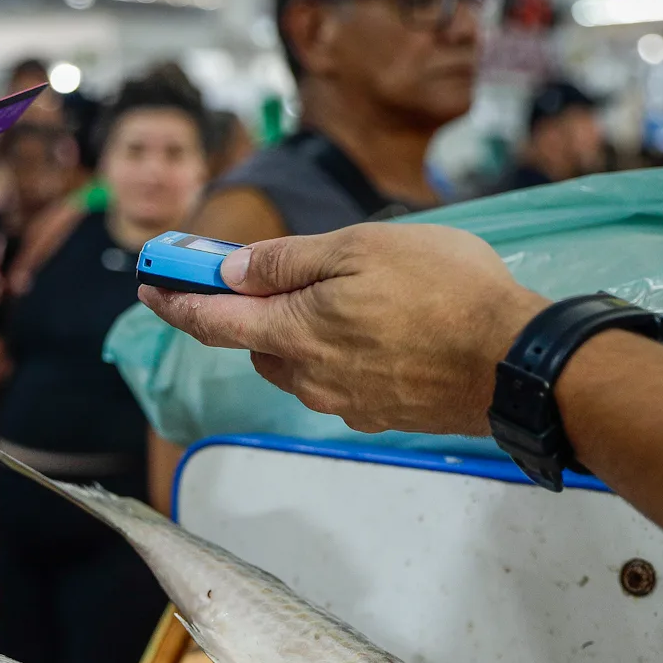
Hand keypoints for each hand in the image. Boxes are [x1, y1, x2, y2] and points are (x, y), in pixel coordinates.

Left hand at [138, 224, 546, 437]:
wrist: (513, 361)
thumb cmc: (444, 292)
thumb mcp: (360, 248)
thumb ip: (288, 262)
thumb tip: (231, 272)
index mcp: (293, 333)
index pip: (211, 321)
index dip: (174, 302)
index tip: (149, 287)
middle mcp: (308, 377)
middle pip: (256, 343)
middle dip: (252, 310)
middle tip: (268, 272)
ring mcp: (343, 401)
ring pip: (297, 364)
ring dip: (300, 332)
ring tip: (349, 294)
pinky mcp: (378, 413)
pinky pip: (339, 380)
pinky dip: (341, 353)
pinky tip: (382, 328)